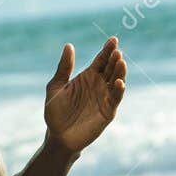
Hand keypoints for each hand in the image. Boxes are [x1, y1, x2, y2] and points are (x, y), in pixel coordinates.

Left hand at [44, 36, 126, 154]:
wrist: (58, 136)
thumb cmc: (55, 112)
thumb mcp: (56, 87)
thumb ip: (64, 68)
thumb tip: (69, 45)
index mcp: (88, 77)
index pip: (101, 60)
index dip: (107, 49)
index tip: (113, 39)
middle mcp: (99, 85)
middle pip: (111, 68)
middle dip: (115, 59)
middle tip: (117, 51)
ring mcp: (104, 98)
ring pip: (117, 81)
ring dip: (120, 72)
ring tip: (120, 61)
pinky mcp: (108, 112)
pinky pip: (116, 99)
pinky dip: (119, 91)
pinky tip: (119, 82)